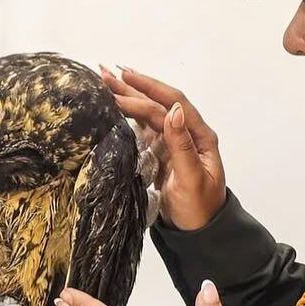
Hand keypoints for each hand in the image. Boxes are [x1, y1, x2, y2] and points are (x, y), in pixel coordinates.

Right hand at [99, 68, 226, 231]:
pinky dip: (127, 116)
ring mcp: (172, 143)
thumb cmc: (200, 209)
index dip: (149, 88)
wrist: (199, 233)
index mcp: (200, 136)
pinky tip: (113, 106)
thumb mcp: (192, 179)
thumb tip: (172, 111)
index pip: (173, 103)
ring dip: (127, 98)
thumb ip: (182, 145)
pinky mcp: (159, 154)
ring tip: (104, 82)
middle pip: (158, 104)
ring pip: (147, 115)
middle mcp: (186, 134)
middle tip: (104, 73)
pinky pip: (142, 130)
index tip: (125, 78)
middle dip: (133, 87)